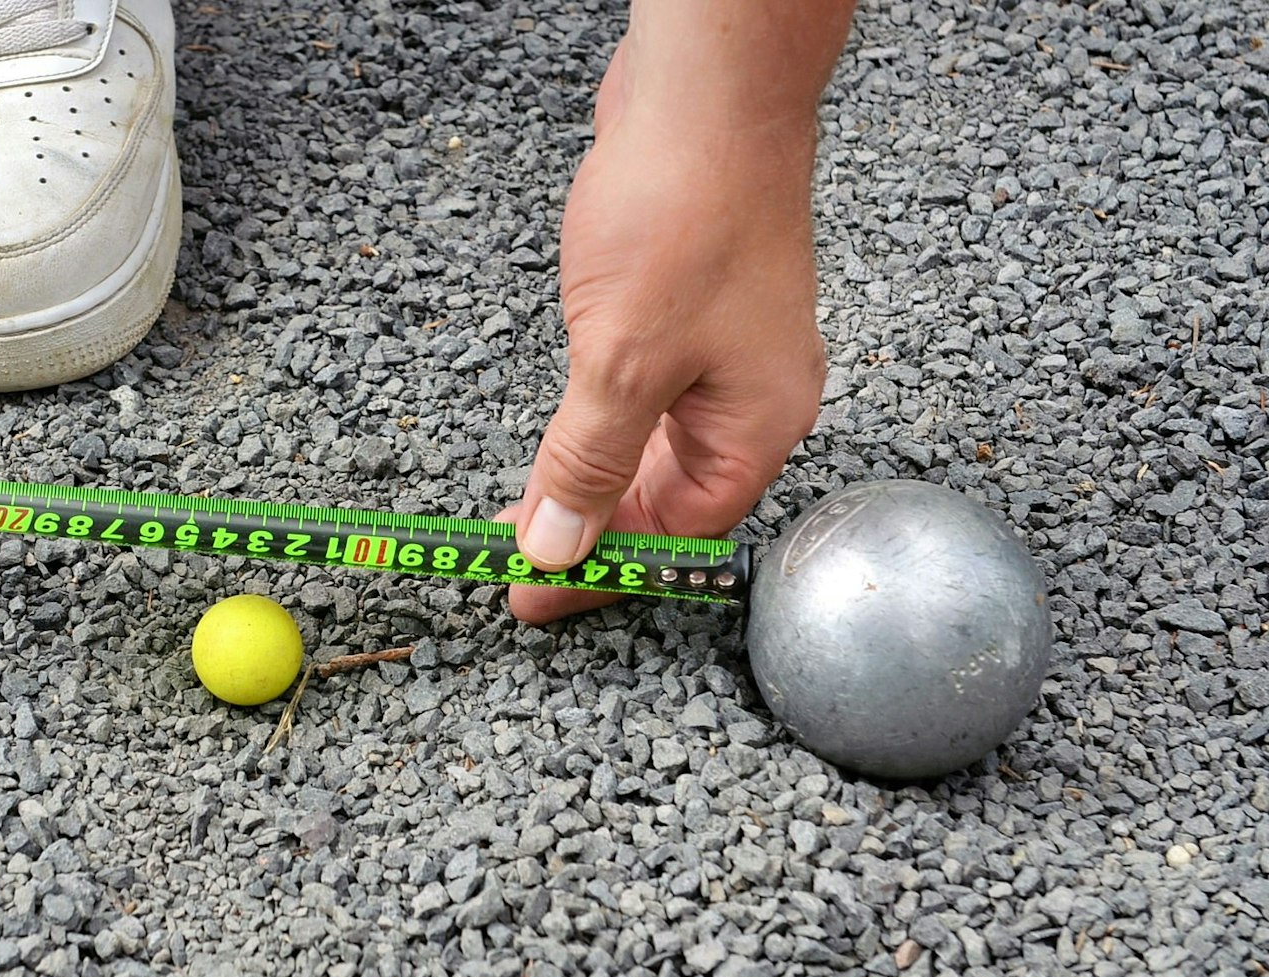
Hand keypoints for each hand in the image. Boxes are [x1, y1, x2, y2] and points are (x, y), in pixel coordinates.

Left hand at [507, 35, 829, 624]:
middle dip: (591, 531)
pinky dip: (596, 427)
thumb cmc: (686, 209)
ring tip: (521, 514)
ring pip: (651, 446)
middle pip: (668, 497)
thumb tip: (558, 547)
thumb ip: (589, 461)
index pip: (681, 532)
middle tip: (511, 563)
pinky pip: (642, 396)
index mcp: (758, 422)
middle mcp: (750, 395)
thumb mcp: (623, 359)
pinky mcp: (688, 310)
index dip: (606, 570)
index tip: (534, 594)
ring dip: (588, 480)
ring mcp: (722, 351)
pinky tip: (560, 439)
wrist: (704, 89)